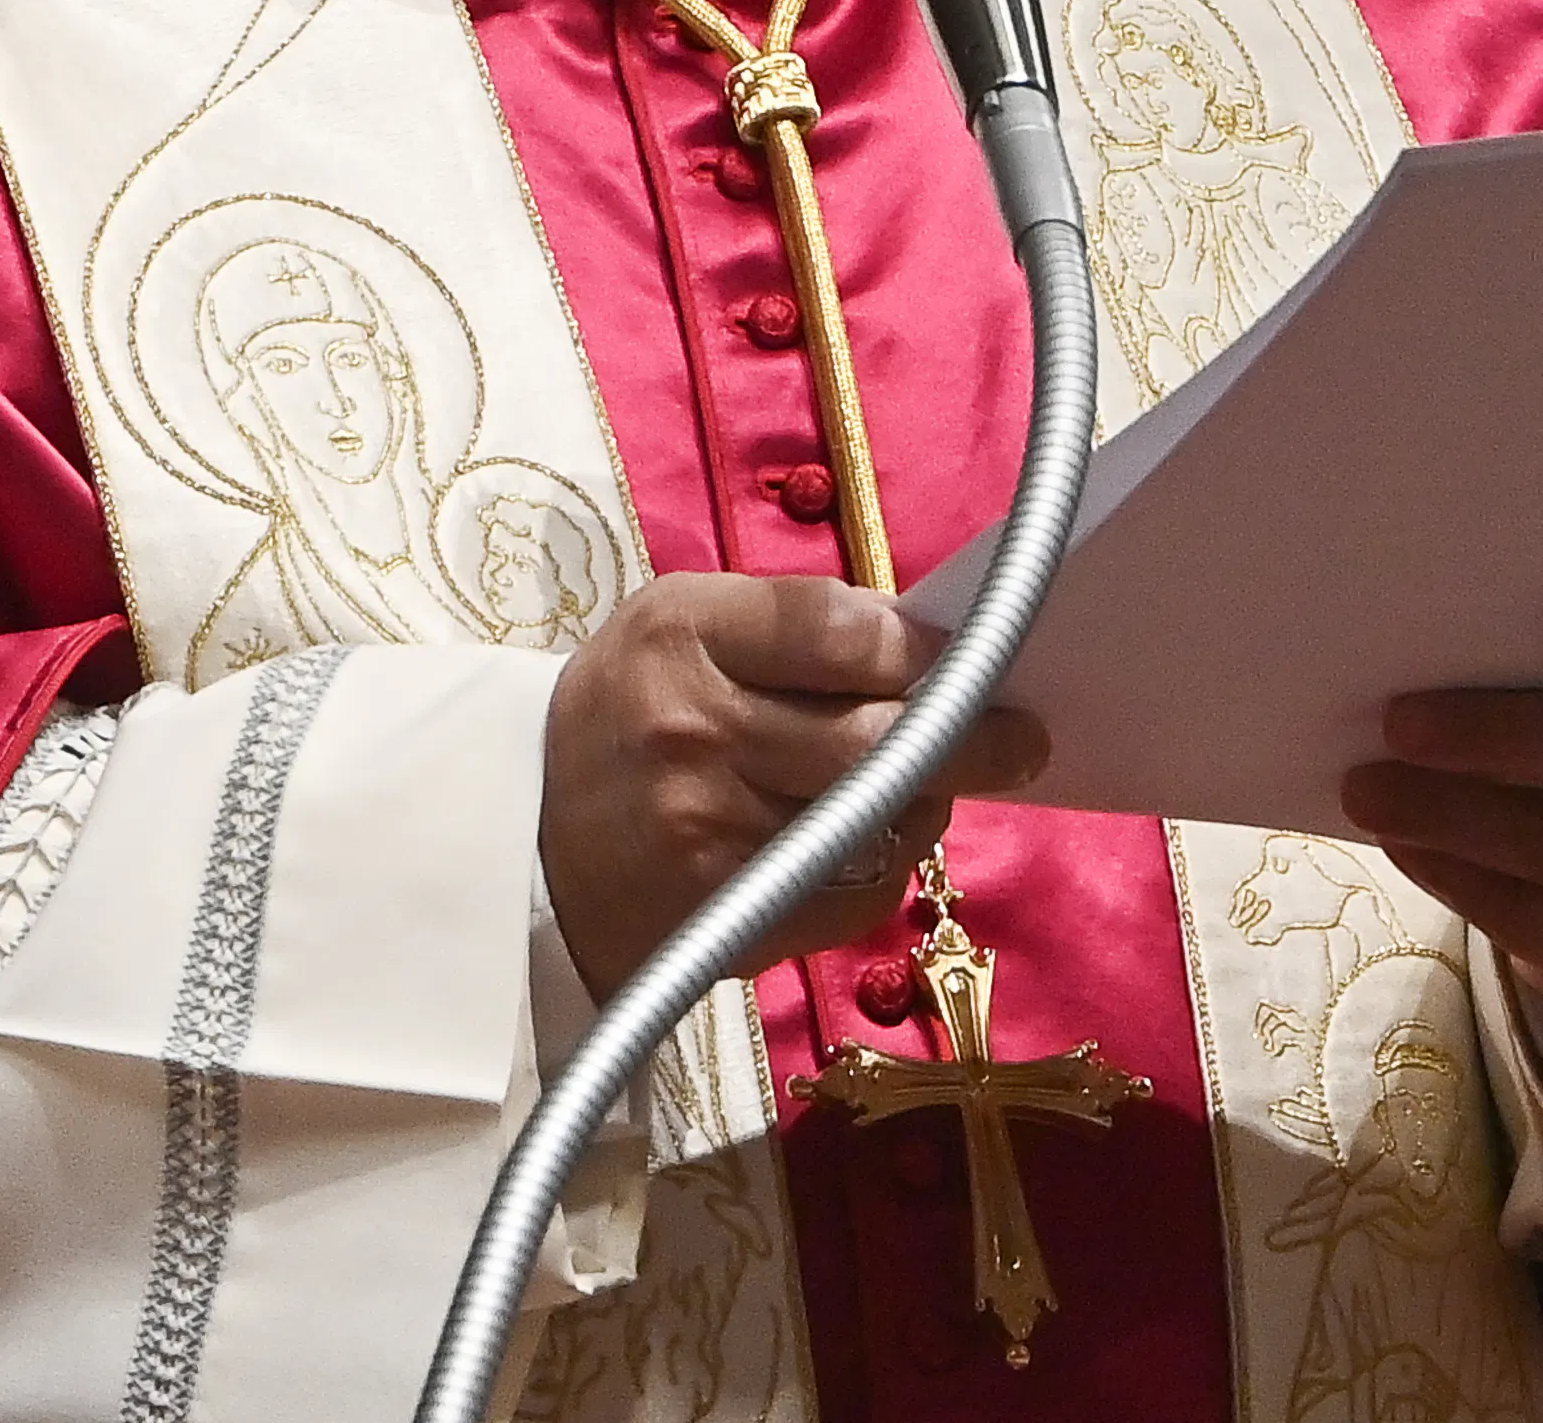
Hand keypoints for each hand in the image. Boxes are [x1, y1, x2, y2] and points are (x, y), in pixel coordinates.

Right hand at [541, 572, 1049, 998]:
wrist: (516, 842)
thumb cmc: (621, 712)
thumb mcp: (678, 628)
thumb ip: (793, 626)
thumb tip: (930, 646)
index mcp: (682, 637)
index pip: (841, 631)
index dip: (923, 650)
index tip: (969, 661)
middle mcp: (697, 734)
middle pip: (878, 739)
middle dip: (974, 740)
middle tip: (1026, 738)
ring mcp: (716, 837)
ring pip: (881, 822)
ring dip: (928, 803)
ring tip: (927, 784)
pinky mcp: (734, 917)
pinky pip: (857, 894)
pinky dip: (884, 866)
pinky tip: (866, 841)